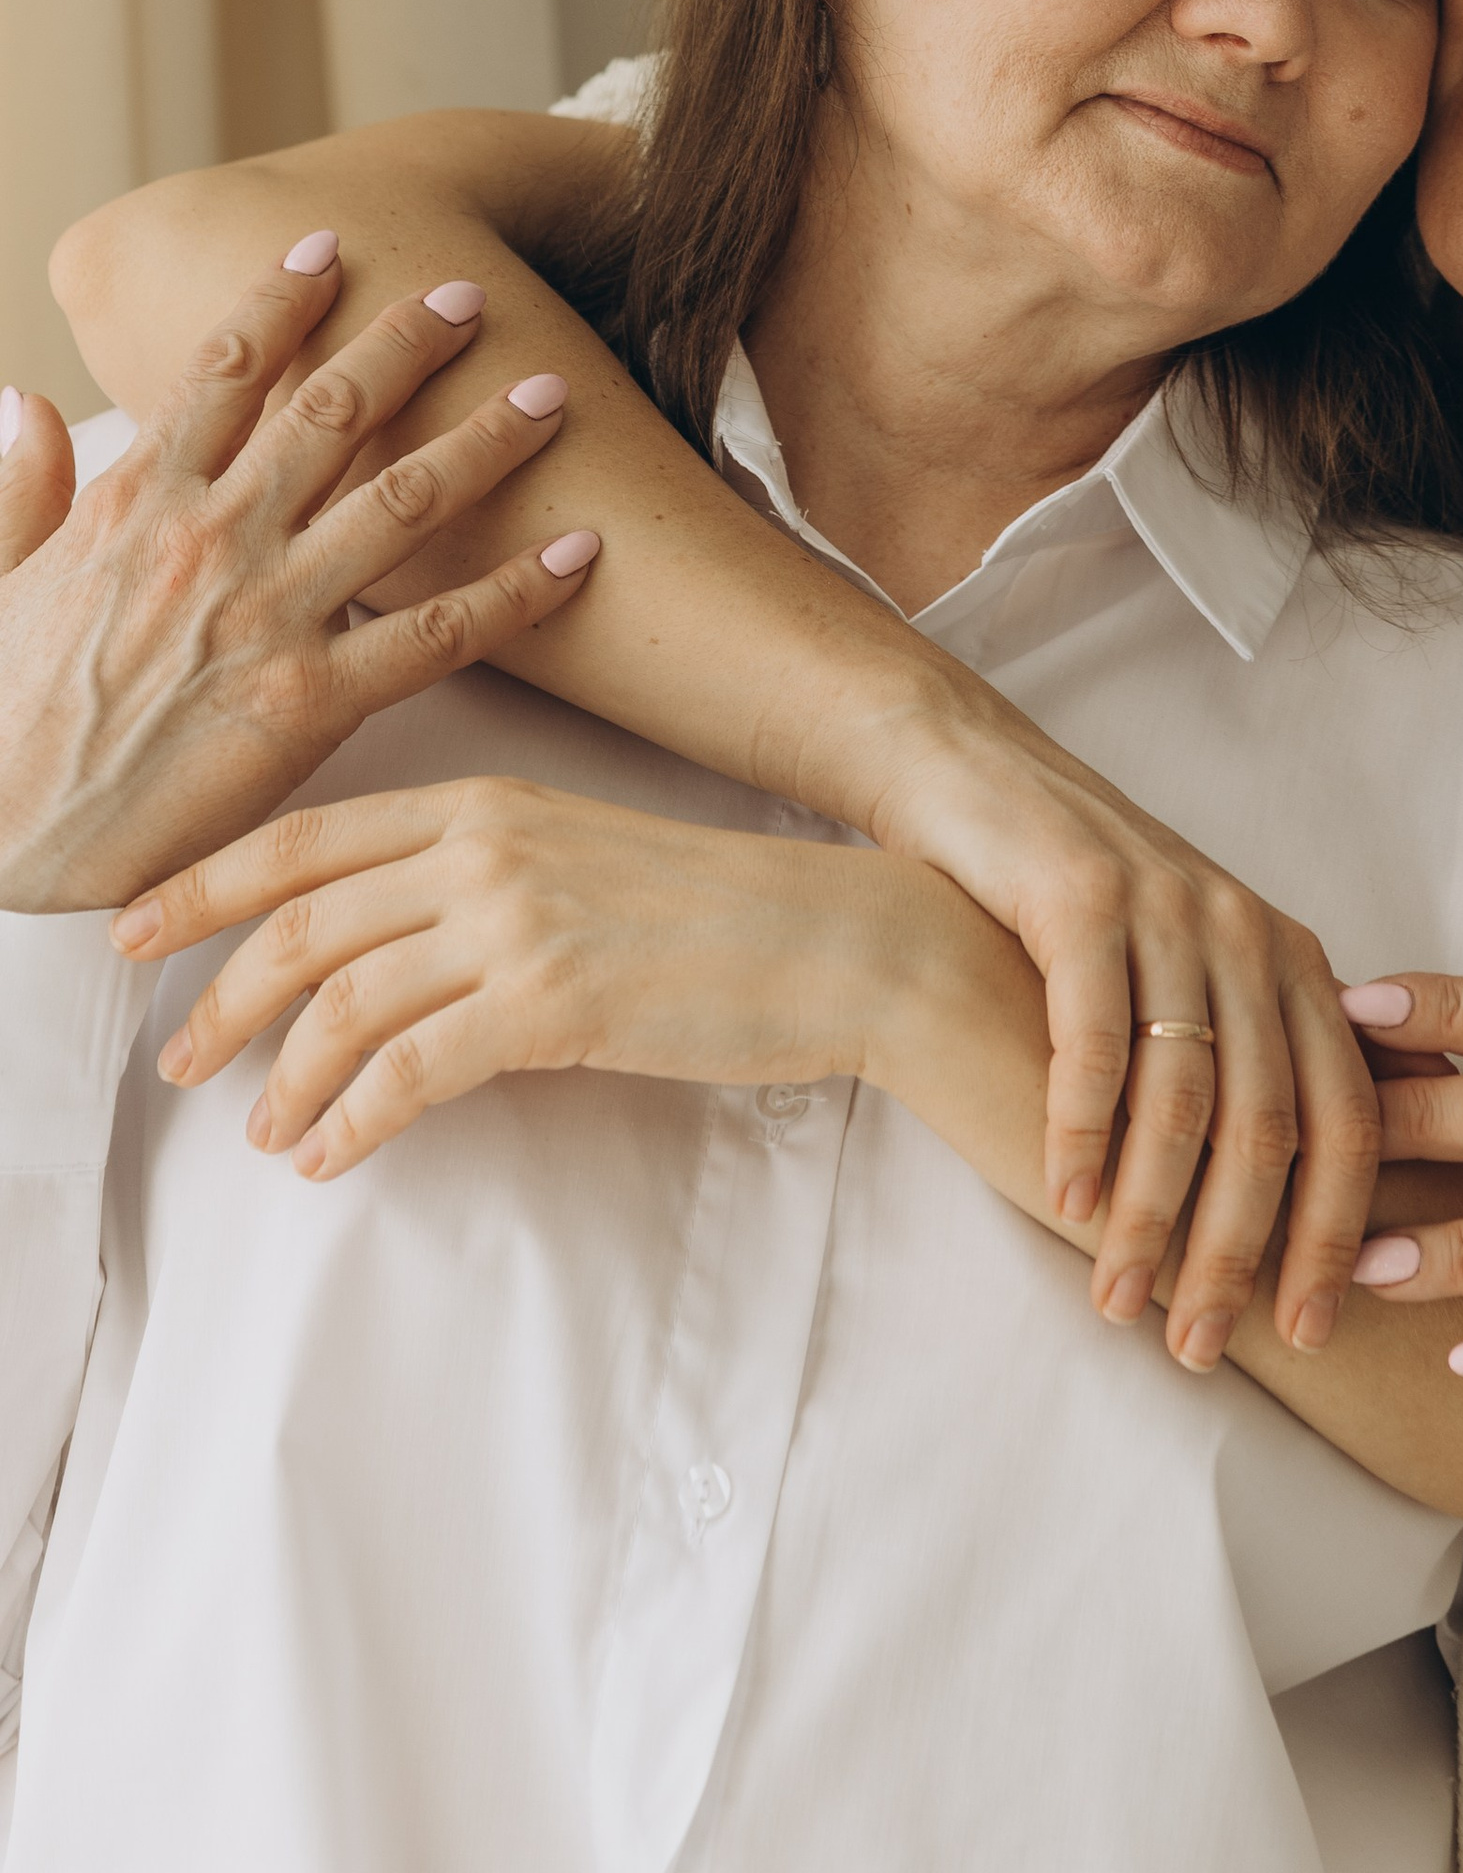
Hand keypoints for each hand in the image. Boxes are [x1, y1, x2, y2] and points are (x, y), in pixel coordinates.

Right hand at [0, 251, 597, 912]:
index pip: (222, 365)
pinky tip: (578, 553)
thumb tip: (27, 400)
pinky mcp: (310, 700)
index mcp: (137, 499)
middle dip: (409, 340)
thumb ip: (22, 486)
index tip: (330, 243)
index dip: (281, 295)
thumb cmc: (2, 714)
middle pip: (331, 408)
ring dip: (486, 439)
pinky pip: (437, 634)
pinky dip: (515, 592)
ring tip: (550, 391)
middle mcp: (212, 538)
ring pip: (403, 500)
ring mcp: (267, 615)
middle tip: (472, 292)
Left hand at [127, 776, 888, 1173]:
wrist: (833, 940)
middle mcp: (489, 847)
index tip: (136, 932)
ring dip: (281, 1078)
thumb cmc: (714, 910)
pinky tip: (330, 1157)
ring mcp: (520, 922)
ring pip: (340, 1003)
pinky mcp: (554, 1003)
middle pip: (301, 921)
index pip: (306, 835)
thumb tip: (378, 946)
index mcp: (489, 799)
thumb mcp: (579, 856)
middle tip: (177, 1058)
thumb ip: (476, 878)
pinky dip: (350, 1123)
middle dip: (216, 996)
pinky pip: (407, 1073)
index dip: (203, 884)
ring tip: (263, 1129)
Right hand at [851, 696, 1376, 1368]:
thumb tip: (1335, 1184)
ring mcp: (1167, 909)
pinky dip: (1085, 1128)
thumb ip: (1263, 1058)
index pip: (1347, 1116)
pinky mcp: (1081, 894)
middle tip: (1199, 1346)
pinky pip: (1096, 1036)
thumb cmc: (1084, 912)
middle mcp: (1247, 932)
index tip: (1306, 1331)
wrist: (978, 784)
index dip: (1332, 1232)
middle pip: (1270, 1121)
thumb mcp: (1200, 970)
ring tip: (1119, 1301)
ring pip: (1182, 1094)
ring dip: (1152, 1214)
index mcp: (1292, 961)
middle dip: (1237, 1251)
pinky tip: (1065, 1202)